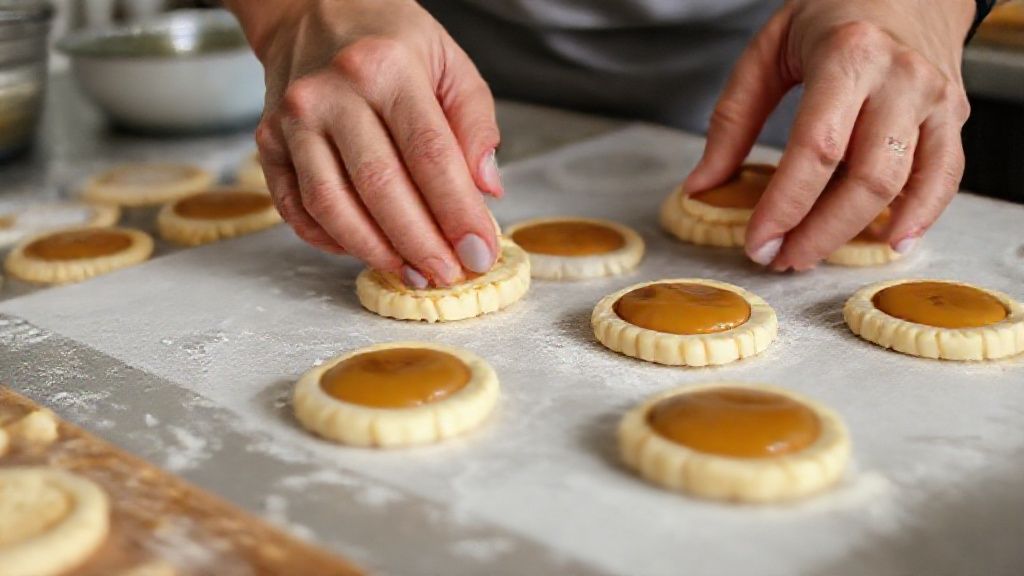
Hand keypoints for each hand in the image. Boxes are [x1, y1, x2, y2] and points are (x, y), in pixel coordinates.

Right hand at [227, 0, 502, 286]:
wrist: (314, 10)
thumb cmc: (389, 40)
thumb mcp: (449, 63)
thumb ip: (475, 124)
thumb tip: (486, 190)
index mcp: (385, 68)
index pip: (429, 155)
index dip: (457, 212)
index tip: (480, 252)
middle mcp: (331, 94)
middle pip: (380, 188)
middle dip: (420, 243)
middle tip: (448, 275)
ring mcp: (292, 120)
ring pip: (332, 205)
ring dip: (375, 251)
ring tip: (412, 273)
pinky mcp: (268, 142)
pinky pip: (296, 207)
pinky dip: (330, 239)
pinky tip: (365, 251)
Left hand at [684, 0, 974, 269]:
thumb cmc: (834, 13)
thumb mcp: (769, 48)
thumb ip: (733, 118)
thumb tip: (702, 185)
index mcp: (848, 54)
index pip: (816, 147)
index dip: (785, 205)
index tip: (757, 241)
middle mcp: (900, 77)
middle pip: (866, 177)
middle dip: (819, 231)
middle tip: (781, 258)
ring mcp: (935, 98)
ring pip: (905, 184)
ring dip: (857, 232)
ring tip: (813, 254)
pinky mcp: (954, 115)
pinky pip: (946, 176)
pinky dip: (921, 216)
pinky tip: (890, 242)